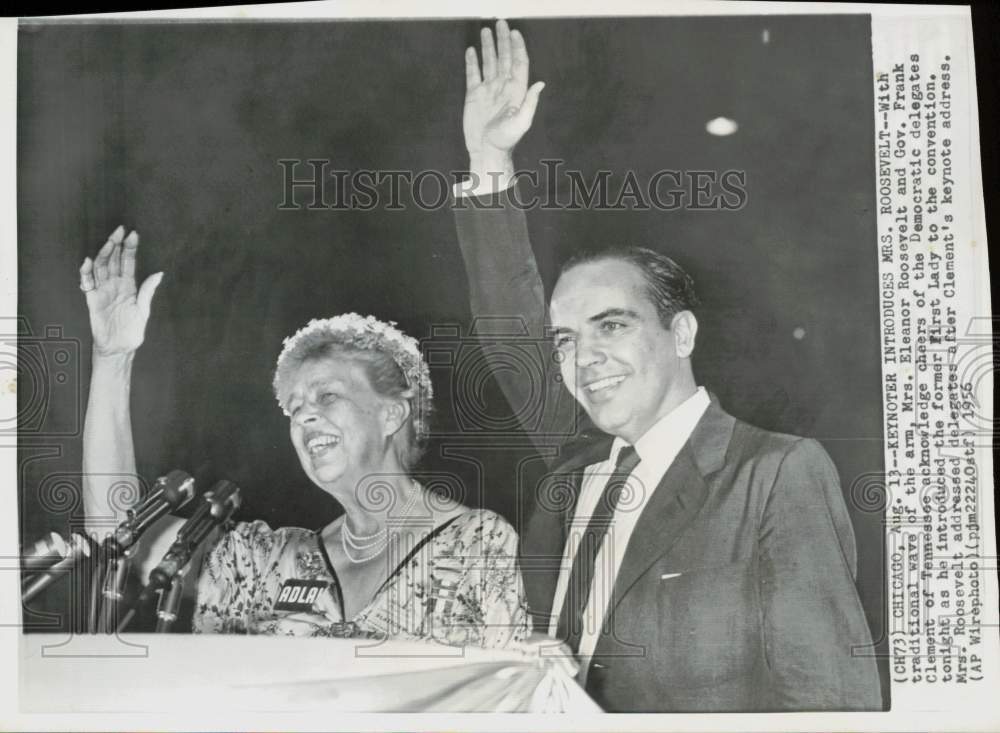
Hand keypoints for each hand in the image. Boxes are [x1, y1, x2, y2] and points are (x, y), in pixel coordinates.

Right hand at [79, 225, 162, 356]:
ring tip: (109, 242)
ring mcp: (103, 291)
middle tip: (119, 230)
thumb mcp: (144, 310)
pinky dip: (87, 272)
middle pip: (114, 260)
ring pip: (101, 267)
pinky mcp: (92, 299)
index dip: (130, 248)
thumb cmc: (132, 330)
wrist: (119, 348)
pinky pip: (88, 283)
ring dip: (104, 254)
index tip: (134, 234)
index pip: (128, 262)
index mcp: (129, 286)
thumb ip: (148, 291)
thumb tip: (159, 273)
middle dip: (116, 244)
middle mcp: (115, 285)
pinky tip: (89, 261)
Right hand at [463, 20, 544, 168]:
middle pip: (503, 58)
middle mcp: (502, 86)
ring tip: (486, 30)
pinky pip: (473, 74)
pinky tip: (472, 51)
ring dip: (488, 46)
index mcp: (516, 90)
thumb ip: (531, 102)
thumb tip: (540, 83)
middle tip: (500, 23)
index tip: (514, 33)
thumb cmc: (506, 139)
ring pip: (488, 62)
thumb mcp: (522, 122)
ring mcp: (488, 90)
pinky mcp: (474, 95)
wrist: (486, 150)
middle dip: (503, 40)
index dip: (517, 47)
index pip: (518, 63)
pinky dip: (472, 62)